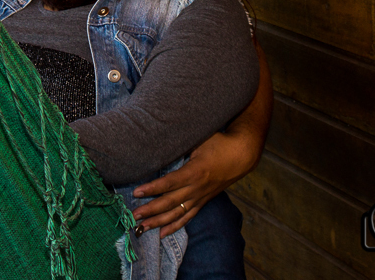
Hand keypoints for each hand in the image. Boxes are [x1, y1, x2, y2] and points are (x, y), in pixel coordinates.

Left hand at [131, 131, 254, 237]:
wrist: (241, 155)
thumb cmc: (218, 143)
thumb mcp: (199, 139)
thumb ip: (180, 145)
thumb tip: (160, 144)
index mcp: (194, 171)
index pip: (169, 183)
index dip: (152, 188)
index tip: (137, 192)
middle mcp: (196, 188)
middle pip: (170, 202)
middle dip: (150, 210)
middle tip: (133, 216)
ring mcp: (199, 197)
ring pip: (177, 214)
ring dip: (158, 222)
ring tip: (142, 228)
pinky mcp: (203, 202)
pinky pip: (187, 217)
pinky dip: (174, 226)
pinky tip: (162, 233)